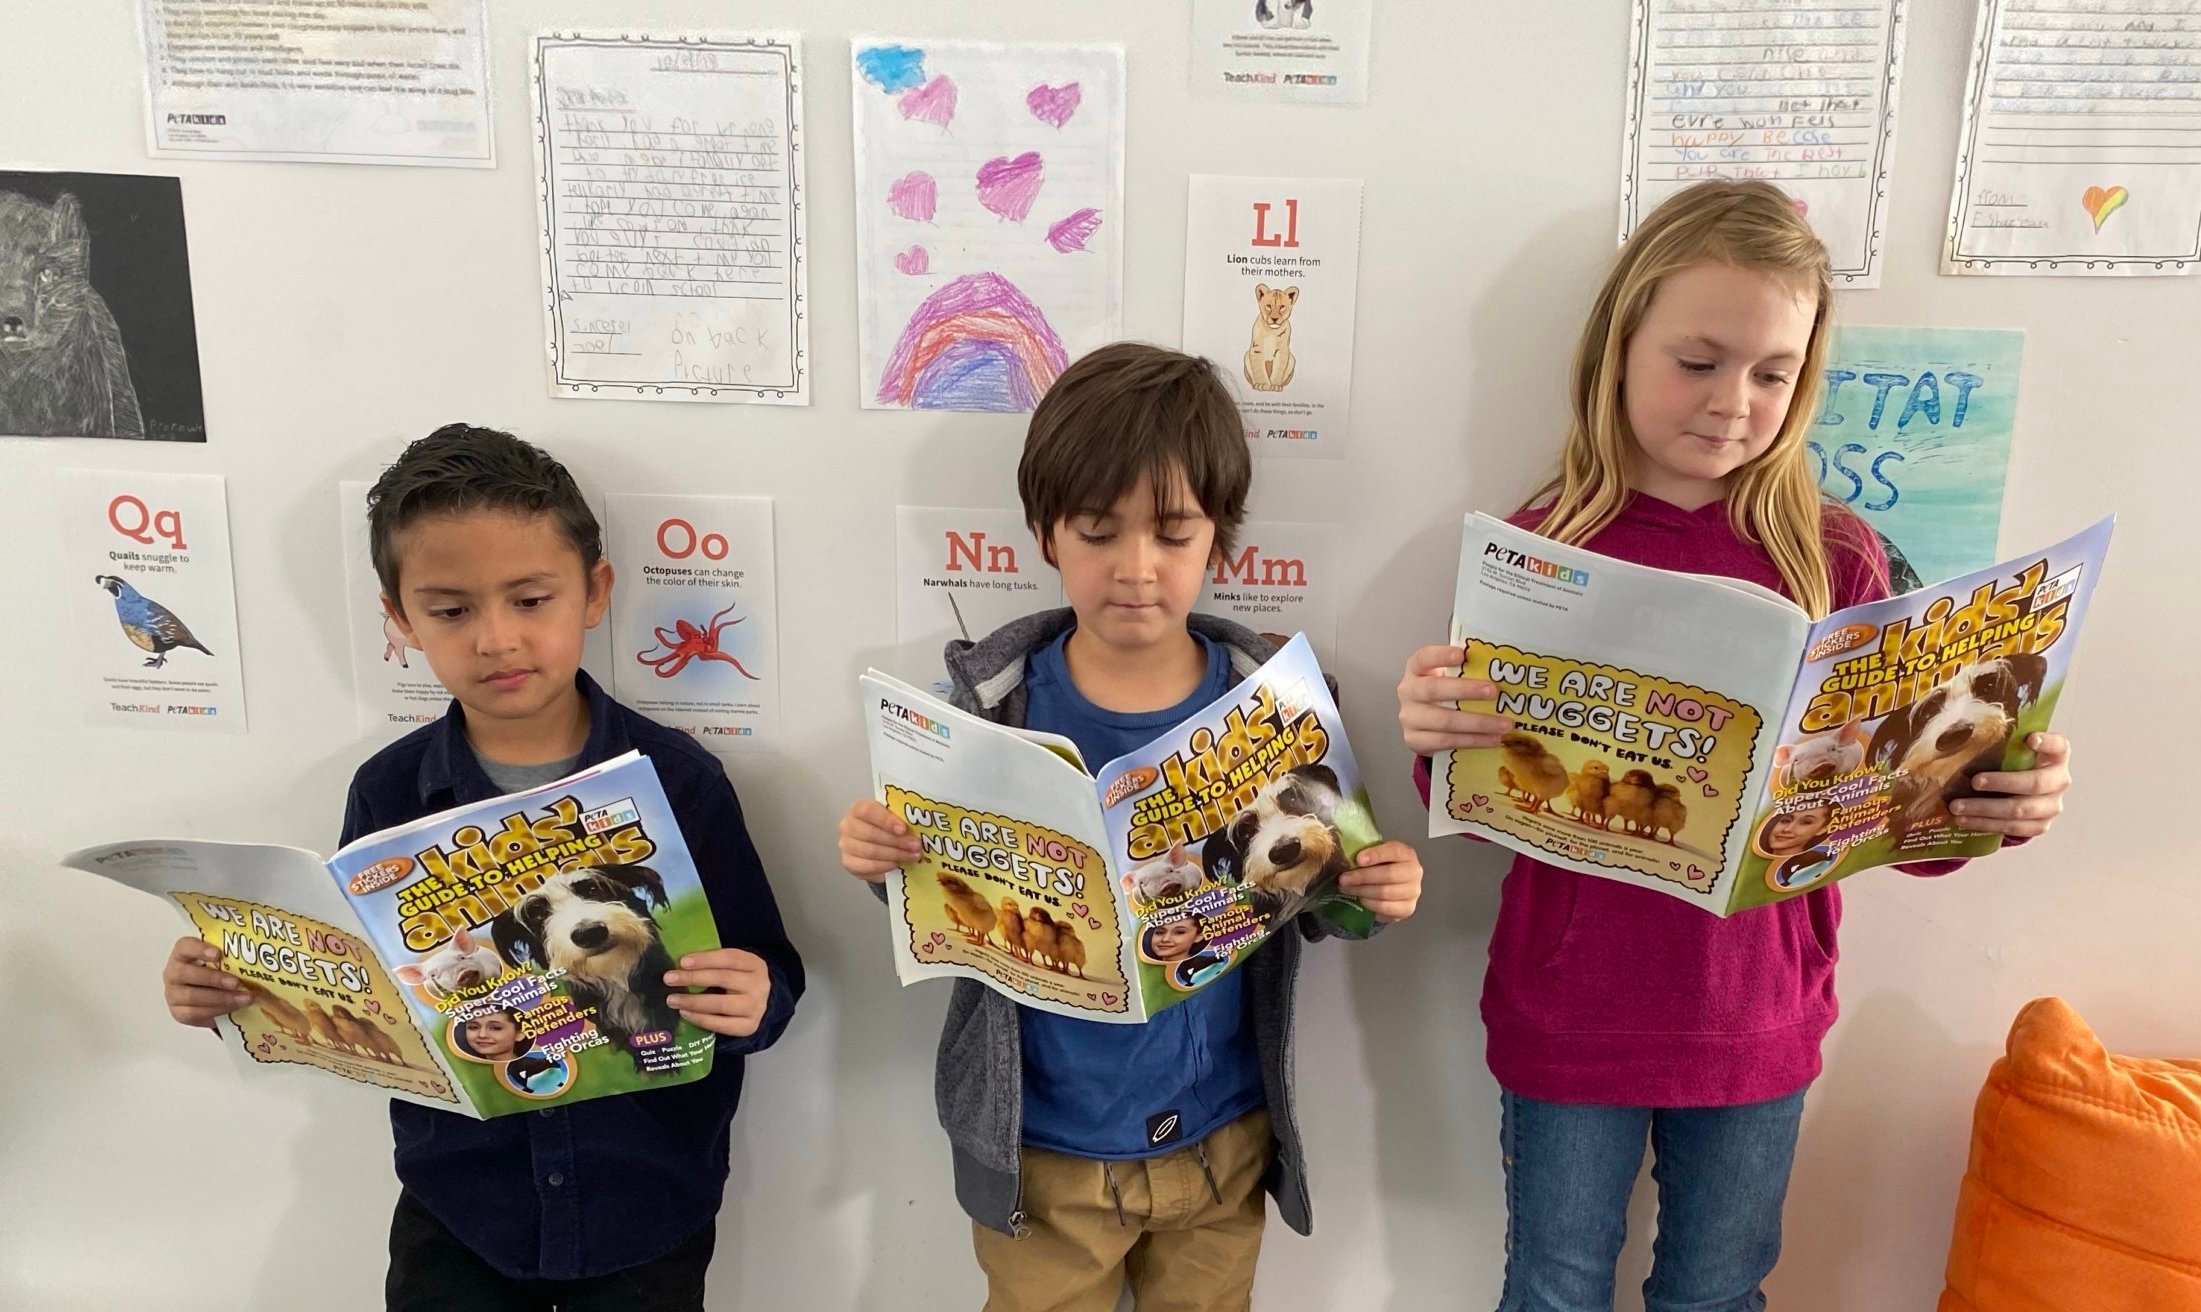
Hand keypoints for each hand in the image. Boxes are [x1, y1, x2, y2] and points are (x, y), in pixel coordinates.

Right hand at [163, 936, 248, 1027]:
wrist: (209, 995)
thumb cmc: (218, 971)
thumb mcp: (223, 959)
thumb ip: (232, 953)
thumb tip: (263, 952)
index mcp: (182, 954)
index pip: (185, 946)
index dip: (199, 949)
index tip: (218, 954)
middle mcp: (173, 972)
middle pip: (187, 974)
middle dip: (214, 979)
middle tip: (236, 983)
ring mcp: (173, 994)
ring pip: (192, 997)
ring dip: (221, 998)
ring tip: (245, 998)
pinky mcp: (179, 1012)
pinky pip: (195, 1014)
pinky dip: (217, 1011)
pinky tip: (234, 1009)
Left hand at [664, 948, 771, 1037]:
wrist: (757, 1004)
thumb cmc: (737, 981)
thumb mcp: (733, 967)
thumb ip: (713, 964)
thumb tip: (680, 965)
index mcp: (755, 964)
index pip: (730, 958)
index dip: (706, 959)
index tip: (682, 962)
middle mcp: (759, 985)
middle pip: (724, 979)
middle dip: (693, 978)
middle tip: (669, 979)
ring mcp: (756, 1008)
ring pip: (721, 1004)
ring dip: (693, 1001)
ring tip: (672, 999)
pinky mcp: (748, 1027)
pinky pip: (721, 1024)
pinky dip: (700, 1019)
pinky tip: (684, 1013)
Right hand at [839, 798, 921, 882]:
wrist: (874, 845)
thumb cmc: (885, 828)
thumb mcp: (892, 818)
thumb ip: (900, 819)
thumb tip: (919, 827)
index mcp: (858, 808)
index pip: (868, 811)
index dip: (886, 820)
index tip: (903, 829)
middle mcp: (848, 825)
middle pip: (871, 834)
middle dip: (897, 841)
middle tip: (916, 846)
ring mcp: (846, 845)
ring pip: (871, 852)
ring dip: (895, 855)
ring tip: (912, 856)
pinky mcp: (848, 862)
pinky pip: (867, 866)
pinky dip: (885, 866)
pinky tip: (897, 864)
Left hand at [1338, 840, 1423, 923]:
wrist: (1394, 888)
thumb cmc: (1381, 868)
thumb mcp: (1376, 856)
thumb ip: (1366, 855)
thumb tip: (1345, 858)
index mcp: (1407, 854)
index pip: (1394, 851)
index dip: (1376, 854)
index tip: (1358, 859)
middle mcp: (1414, 872)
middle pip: (1388, 874)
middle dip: (1362, 876)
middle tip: (1343, 879)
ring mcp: (1413, 892)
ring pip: (1385, 892)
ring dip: (1362, 891)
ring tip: (1346, 889)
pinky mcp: (1408, 908)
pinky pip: (1385, 907)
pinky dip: (1369, 903)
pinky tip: (1360, 899)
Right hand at [1398, 645, 1514, 755]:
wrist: (1423, 724)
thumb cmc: (1442, 694)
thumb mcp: (1448, 677)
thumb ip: (1466, 671)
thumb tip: (1505, 670)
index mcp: (1416, 669)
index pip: (1423, 658)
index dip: (1440, 656)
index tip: (1462, 655)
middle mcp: (1408, 692)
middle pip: (1433, 689)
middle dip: (1465, 690)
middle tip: (1493, 691)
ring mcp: (1410, 718)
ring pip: (1444, 721)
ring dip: (1478, 723)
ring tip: (1504, 724)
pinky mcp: (1415, 740)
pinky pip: (1447, 741)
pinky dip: (1473, 741)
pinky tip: (1493, 739)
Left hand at [1949, 732, 2071, 839]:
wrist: (2022, 792)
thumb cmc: (2013, 763)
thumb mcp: (2012, 749)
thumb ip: (2001, 742)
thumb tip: (1962, 732)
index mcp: (2057, 756)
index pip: (2058, 745)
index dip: (2046, 743)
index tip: (2030, 739)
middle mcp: (2059, 780)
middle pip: (2035, 783)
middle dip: (2002, 783)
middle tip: (1974, 782)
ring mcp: (2052, 806)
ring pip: (2020, 810)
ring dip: (1985, 809)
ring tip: (1957, 807)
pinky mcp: (2040, 825)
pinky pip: (2013, 828)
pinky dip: (1986, 824)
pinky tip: (1964, 820)